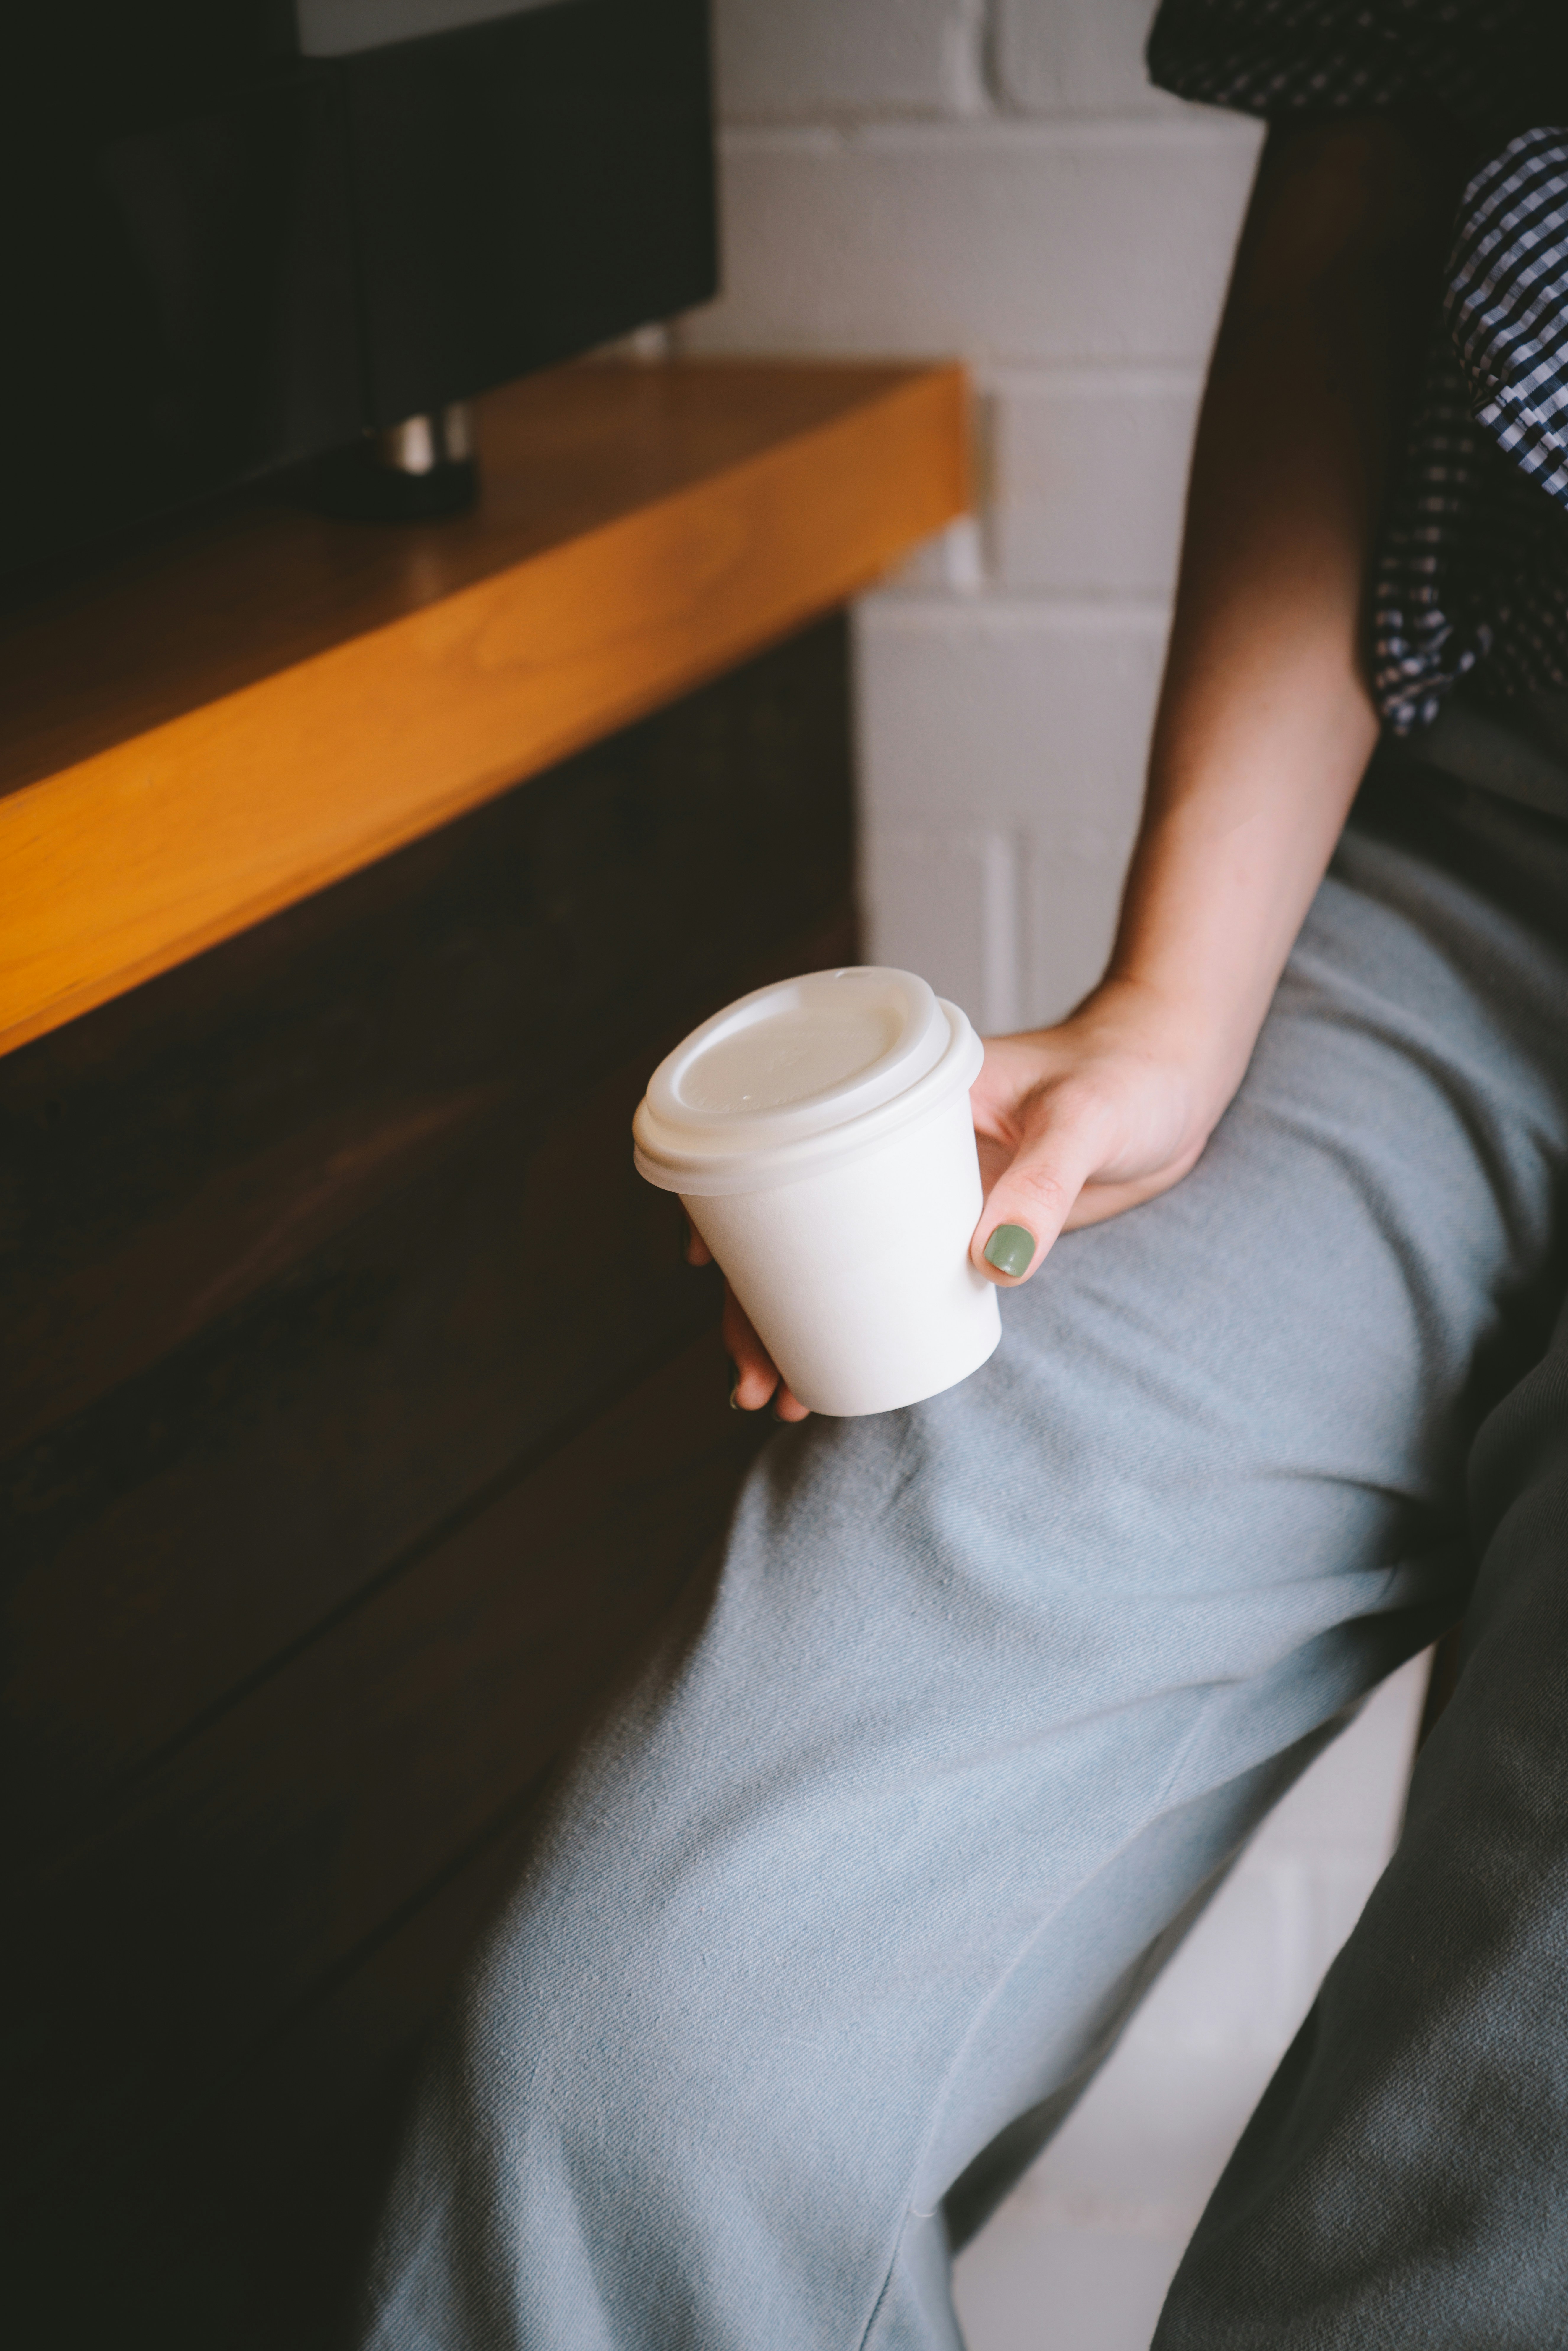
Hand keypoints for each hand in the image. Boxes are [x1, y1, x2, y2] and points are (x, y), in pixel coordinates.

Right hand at [693, 974, 1241, 1415]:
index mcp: (902, 1092)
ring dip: (799, 1323)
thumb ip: (1044, 1187)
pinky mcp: (962, 1221)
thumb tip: (997, 1265)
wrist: (1177, 1077)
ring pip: (838, 1259)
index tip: (707, 1269)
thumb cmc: (1132, 1074)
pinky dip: (859, 1320)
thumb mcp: (1087, 1122)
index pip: (791, 1147)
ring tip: (780, 1396)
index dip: (736, 1207)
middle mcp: (898, 1139)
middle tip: (752, 1378)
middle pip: (799, 1223)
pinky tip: (836, 1369)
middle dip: (757, 1302)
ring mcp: (925, 1185)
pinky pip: (891, 1273)